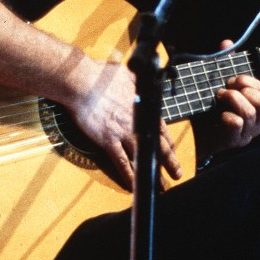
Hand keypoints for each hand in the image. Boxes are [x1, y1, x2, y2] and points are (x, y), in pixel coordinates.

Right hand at [65, 57, 181, 187]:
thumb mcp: (128, 73)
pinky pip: (121, 162)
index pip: (161, 130)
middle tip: (177, 174)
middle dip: (170, 162)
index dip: (168, 143)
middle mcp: (137, 123)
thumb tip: (144, 80)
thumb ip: (138, 82)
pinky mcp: (107, 140)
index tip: (172, 151)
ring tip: (161, 186)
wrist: (82, 81)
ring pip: (143, 157)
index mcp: (143, 107)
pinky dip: (128, 175)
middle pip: (158, 146)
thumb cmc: (101, 74)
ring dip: (153, 173)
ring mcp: (123, 133)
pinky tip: (133, 186)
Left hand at [202, 39, 259, 155]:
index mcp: (257, 107)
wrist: (188, 132)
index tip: (232, 80)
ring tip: (219, 98)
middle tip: (226, 89)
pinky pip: (236, 124)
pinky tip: (218, 116)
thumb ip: (224, 63)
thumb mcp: (217, 81)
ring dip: (232, 99)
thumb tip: (227, 43)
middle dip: (244, 90)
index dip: (249, 81)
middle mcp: (257, 121)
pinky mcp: (233, 142)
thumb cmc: (207, 105)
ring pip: (250, 113)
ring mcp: (247, 134)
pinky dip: (226, 116)